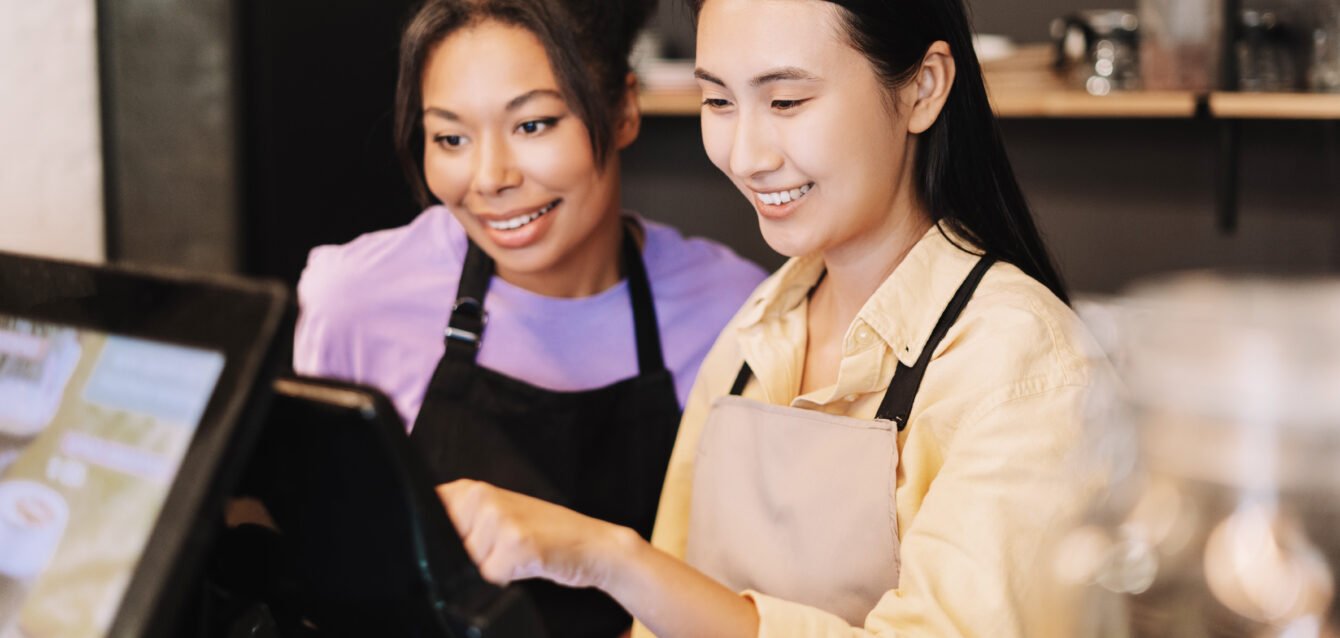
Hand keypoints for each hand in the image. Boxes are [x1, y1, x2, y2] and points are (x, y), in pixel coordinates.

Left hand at [436, 479, 635, 588]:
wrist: (592, 543)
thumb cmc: (543, 533)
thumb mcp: (495, 516)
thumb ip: (459, 522)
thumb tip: (419, 545)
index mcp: (471, 488)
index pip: (428, 519)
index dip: (444, 541)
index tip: (472, 542)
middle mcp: (482, 496)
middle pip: (446, 548)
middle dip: (469, 558)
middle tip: (503, 549)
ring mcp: (499, 518)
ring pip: (467, 565)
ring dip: (490, 570)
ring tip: (516, 554)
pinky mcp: (516, 543)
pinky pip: (490, 577)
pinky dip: (507, 580)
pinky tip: (527, 563)